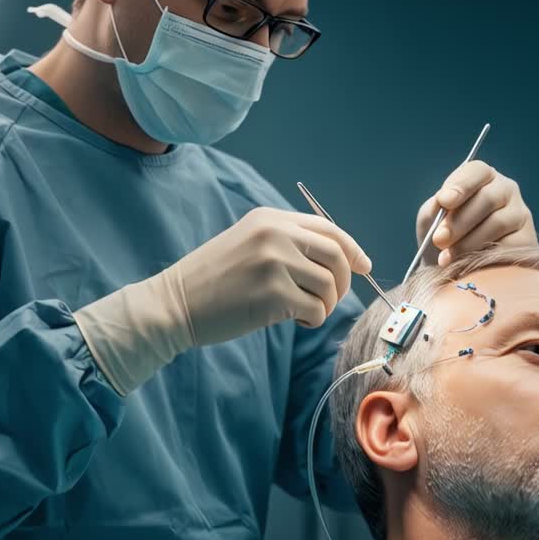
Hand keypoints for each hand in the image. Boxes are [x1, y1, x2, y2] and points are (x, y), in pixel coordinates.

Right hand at [75, 207, 370, 393]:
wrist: (175, 304)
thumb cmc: (213, 280)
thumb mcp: (248, 243)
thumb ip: (287, 243)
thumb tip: (339, 261)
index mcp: (270, 218)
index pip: (327, 228)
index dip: (351, 249)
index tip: (363, 266)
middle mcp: (275, 234)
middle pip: (336, 255)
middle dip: (343, 282)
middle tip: (331, 299)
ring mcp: (275, 263)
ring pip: (329, 285)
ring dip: (326, 305)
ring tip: (305, 312)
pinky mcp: (274, 295)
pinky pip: (316, 309)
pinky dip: (313, 319)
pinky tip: (296, 321)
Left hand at [414, 160, 536, 266]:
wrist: (457, 270)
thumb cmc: (444, 237)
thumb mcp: (432, 220)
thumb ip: (434, 210)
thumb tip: (441, 204)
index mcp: (482, 178)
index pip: (476, 171)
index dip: (460, 185)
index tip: (444, 201)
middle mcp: (506, 190)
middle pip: (487, 198)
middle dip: (459, 221)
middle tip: (439, 239)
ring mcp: (520, 214)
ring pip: (497, 223)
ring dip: (468, 242)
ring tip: (447, 258)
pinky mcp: (527, 239)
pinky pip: (508, 246)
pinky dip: (485, 256)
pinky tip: (469, 266)